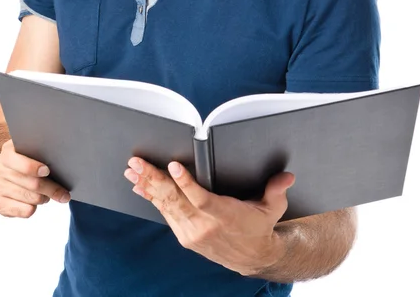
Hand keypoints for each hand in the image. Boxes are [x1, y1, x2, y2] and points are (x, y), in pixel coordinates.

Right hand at [0, 140, 69, 217]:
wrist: (8, 170)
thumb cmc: (28, 159)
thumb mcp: (34, 151)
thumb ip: (44, 154)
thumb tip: (64, 166)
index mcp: (8, 152)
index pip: (19, 161)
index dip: (34, 167)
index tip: (47, 171)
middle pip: (32, 183)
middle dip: (51, 189)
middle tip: (64, 194)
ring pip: (31, 198)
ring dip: (44, 198)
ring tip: (48, 195)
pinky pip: (24, 211)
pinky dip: (34, 208)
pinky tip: (34, 202)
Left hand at [124, 157, 294, 275]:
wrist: (251, 258)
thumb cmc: (260, 227)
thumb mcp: (273, 208)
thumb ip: (276, 190)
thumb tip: (287, 176)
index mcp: (224, 216)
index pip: (201, 198)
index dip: (185, 183)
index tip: (173, 165)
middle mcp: (204, 226)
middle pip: (174, 200)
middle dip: (154, 179)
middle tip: (137, 162)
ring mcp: (191, 232)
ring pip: (165, 205)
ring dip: (147, 186)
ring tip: (132, 169)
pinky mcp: (184, 235)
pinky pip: (164, 213)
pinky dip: (151, 198)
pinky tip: (139, 186)